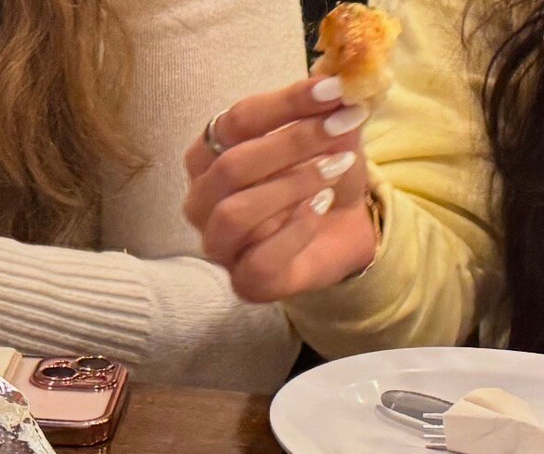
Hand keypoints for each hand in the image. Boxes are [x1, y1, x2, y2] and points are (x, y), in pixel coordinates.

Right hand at [183, 76, 377, 302]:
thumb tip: (339, 81)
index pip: (234, 122)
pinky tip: (320, 209)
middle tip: (341, 127)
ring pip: (234, 213)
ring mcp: (218, 244)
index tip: (333, 90)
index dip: (284, 104)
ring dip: (291, 186)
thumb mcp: (327, 135)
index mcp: (208, 156)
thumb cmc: (321, 178)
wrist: (342, 231)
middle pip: (231, 167)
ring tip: (334, 168)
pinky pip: (258, 259)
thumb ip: (326, 110)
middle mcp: (201, 201)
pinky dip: (294, 231)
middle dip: (291, 143)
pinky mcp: (243, 282)